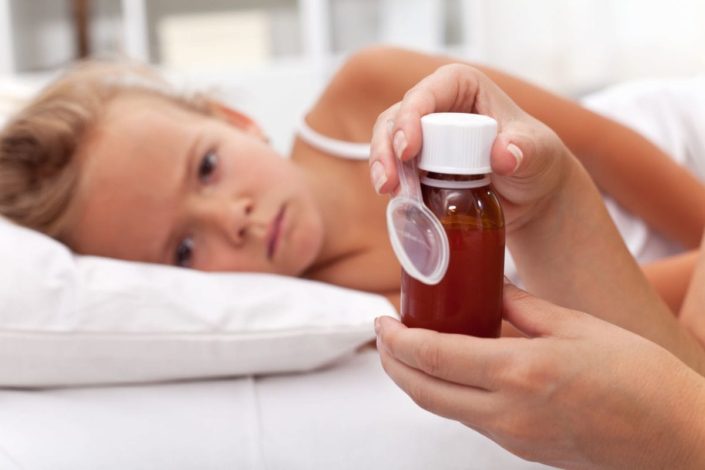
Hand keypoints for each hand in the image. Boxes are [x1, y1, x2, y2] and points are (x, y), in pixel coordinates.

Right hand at [369, 63, 577, 232]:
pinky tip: (395, 200)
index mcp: (463, 87)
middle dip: (386, 146)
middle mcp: (438, 107)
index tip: (408, 148)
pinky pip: (394, 168)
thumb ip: (526, 151)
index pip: (429, 91)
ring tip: (387, 191)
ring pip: (388, 141)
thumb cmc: (536, 161)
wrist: (530, 195)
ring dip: (382, 166)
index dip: (412, 115)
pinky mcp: (418, 164)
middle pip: (398, 117)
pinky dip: (391, 183)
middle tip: (389, 179)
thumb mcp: (539, 154)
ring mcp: (424, 136)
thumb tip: (502, 155)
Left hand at [375, 283, 704, 468]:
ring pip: (441, 409)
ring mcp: (511, 437)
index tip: (381, 321)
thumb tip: (487, 288)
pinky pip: (468, 419)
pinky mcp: (520, 450)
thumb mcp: (576, 325)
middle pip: (422, 391)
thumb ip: (520, 306)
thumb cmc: (639, 377)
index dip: (396, 339)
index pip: (432, 356)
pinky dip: (445, 394)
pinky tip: (450, 372)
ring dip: (414, 380)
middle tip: (382, 336)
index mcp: (519, 372)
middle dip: (391, 364)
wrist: (676, 438)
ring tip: (407, 350)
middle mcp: (506, 412)